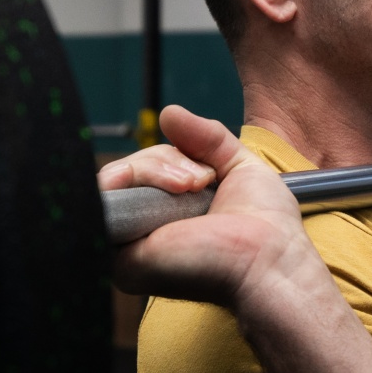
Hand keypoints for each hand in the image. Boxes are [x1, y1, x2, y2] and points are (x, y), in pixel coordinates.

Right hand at [98, 106, 316, 305]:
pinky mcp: (119, 256)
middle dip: (163, 161)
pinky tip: (166, 192)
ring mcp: (129, 243)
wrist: (269, 261)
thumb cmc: (266, 227)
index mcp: (170, 213)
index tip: (206, 173)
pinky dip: (130, 183)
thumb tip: (166, 111)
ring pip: (113, 180)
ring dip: (154, 170)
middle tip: (200, 182)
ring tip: (191, 188)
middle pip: (127, 170)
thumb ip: (205, 136)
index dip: (167, 157)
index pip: (145, 169)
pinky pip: (102, 201)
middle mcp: (146, 228)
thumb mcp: (238, 164)